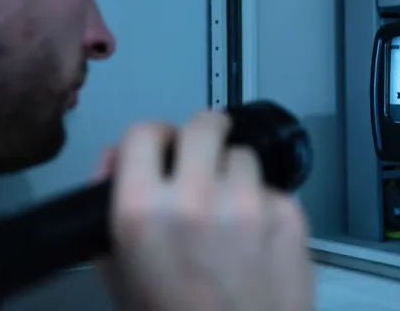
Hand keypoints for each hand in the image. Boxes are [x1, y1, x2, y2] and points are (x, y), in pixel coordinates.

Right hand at [103, 111, 313, 310]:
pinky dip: (264, 204)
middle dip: (202, 136)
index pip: (143, 132)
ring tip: (231, 213)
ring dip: (234, 174)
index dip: (152, 138)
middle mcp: (196, 197)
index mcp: (142, 211)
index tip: (161, 145)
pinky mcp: (288, 214)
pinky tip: (257, 237)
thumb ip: (111, 211)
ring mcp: (248, 203)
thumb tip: (117, 162)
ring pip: (243, 155)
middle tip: (203, 153)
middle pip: (203, 125)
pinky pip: (273, 189)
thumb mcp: (120, 275)